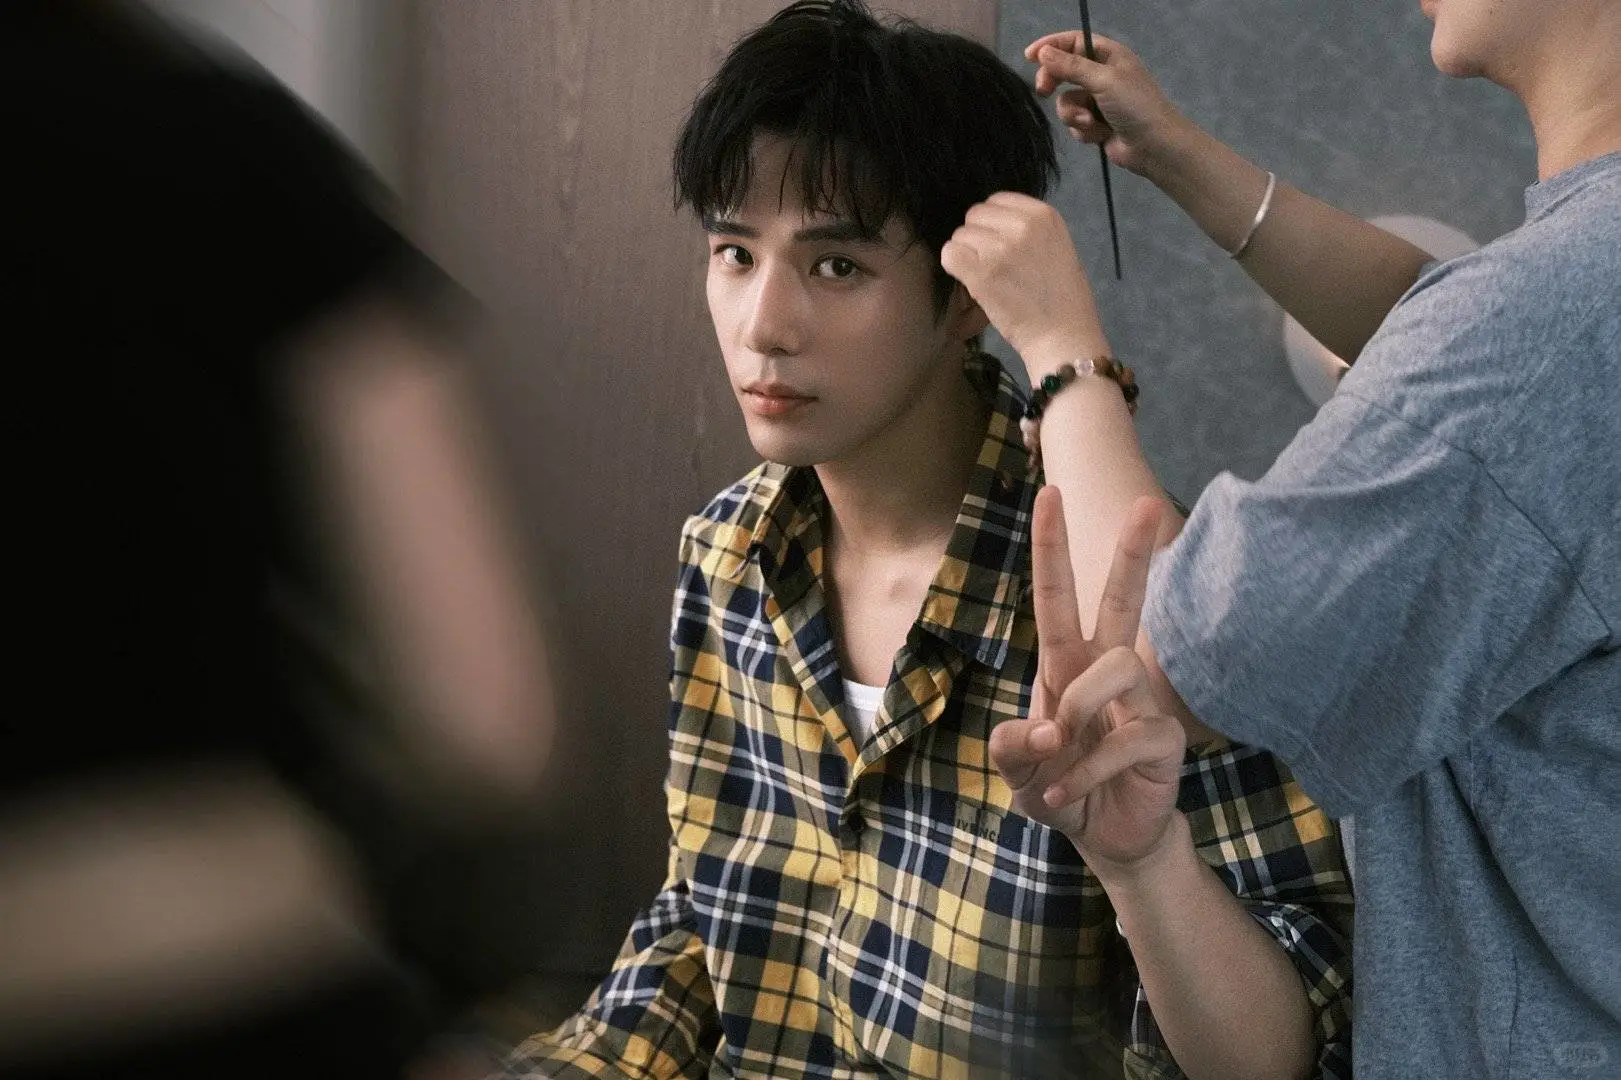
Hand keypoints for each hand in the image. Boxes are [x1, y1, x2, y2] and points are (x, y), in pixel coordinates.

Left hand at [940, 192, 1105, 362]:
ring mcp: (1001, 247)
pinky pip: (949, 254)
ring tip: (987, 278)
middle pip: (975, 215)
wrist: (1064, 336)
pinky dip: (953, 268)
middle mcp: (1023, 225)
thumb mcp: (1055, 247)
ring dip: (967, 256)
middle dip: (977, 238)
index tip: (1001, 247)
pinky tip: (970, 282)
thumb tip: (990, 223)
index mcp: (1044, 214)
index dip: (992, 224)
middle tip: (992, 265)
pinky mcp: (982, 272)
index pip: (996, 200)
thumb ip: (1027, 229)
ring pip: (960, 236)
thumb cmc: (1062, 298)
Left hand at [990, 488, 1185, 878]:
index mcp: (1066, 664)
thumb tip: (1044, 730)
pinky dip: (1085, 772)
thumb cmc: (1059, 789)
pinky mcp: (1163, 740)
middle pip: (1121, 601)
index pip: (1057, 596)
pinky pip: (1126, 736)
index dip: (1052, 547)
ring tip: (1059, 755)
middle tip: (1148, 502)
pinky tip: (1064, 798)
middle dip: (1131, 554)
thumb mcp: (1017, 770)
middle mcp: (1105, 672)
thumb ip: (1011, 748)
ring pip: (1115, 666)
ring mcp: (1141, 703)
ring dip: (1077, 709)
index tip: (1050, 493)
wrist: (1104, 839)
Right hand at [1024, 31, 1193, 180]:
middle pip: (1064, 71)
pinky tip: (1100, 135)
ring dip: (1074, 114)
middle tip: (1044, 91)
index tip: (1029, 57)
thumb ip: (1071, 66)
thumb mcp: (1103, 80)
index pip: (1073, 42)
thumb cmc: (1135, 106)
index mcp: (1108, 55)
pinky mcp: (1095, 124)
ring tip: (1090, 122)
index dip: (1051, 47)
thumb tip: (1042, 52)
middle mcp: (1101, 75)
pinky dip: (1084, 129)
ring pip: (1066, 102)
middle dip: (1054, 83)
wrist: (1154, 146)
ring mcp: (1098, 101)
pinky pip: (1075, 122)